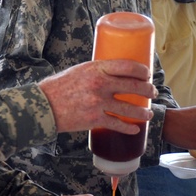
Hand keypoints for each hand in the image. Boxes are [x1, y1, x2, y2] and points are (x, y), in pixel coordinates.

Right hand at [38, 59, 155, 133]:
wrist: (42, 106)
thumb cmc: (57, 87)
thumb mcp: (78, 71)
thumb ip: (96, 72)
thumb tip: (112, 75)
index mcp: (96, 68)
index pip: (127, 66)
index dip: (142, 70)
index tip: (147, 73)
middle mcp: (100, 84)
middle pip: (133, 85)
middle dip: (147, 90)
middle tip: (152, 92)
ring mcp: (99, 102)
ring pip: (129, 107)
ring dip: (143, 111)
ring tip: (148, 113)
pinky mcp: (95, 119)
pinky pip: (118, 124)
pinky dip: (129, 128)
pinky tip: (135, 129)